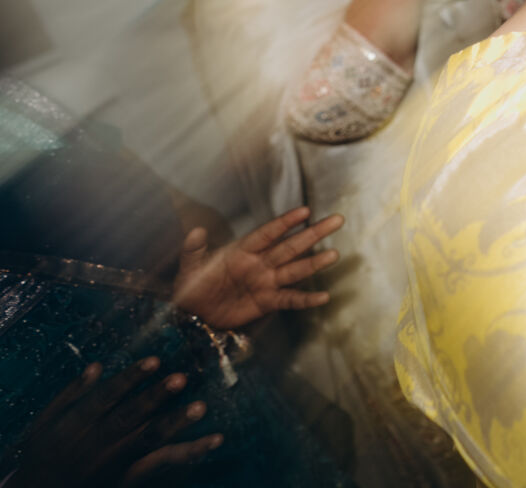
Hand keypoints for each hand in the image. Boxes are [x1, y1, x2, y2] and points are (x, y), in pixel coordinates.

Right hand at [2, 358, 221, 486]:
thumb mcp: (43, 424)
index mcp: (74, 426)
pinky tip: (213, 440)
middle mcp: (96, 443)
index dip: (128, 379)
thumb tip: (97, 366)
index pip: (103, 398)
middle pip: (128, 418)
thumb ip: (70, 395)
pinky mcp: (127, 478)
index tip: (154, 360)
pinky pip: (161, 464)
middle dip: (154, 398)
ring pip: (148, 441)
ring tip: (201, 407)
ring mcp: (113, 462)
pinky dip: (188, 453)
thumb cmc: (41, 456)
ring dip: (175, 424)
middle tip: (181, 378)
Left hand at [172, 206, 343, 330]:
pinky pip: (290, 299)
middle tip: (336, 220)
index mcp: (243, 250)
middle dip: (313, 233)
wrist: (193, 315)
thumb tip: (195, 230)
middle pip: (290, 246)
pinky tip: (323, 297)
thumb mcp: (189, 267)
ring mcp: (266, 282)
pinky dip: (306, 299)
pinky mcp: (267, 302)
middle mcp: (260, 263)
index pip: (268, 233)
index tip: (305, 211)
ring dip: (314, 263)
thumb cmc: (191, 287)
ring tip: (334, 254)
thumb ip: (194, 249)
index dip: (286, 222)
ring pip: (295, 270)